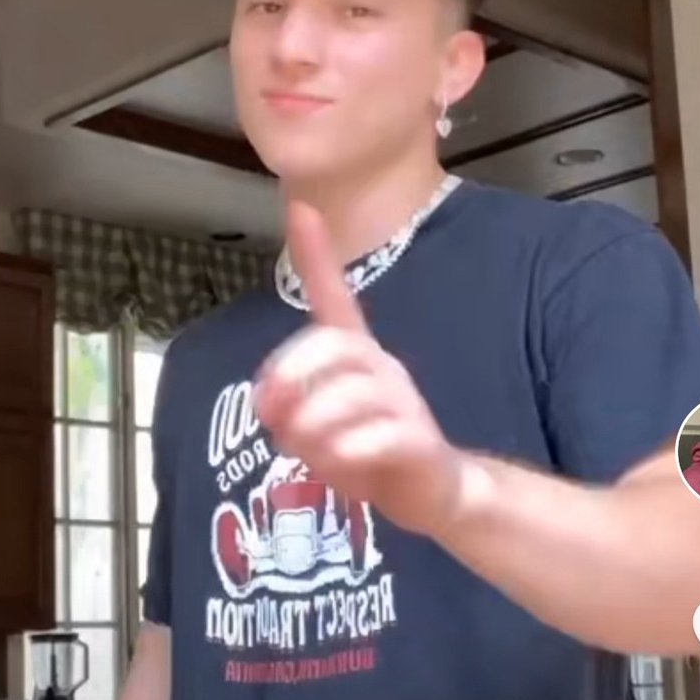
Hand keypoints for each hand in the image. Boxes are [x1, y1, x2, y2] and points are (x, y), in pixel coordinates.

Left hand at [254, 200, 464, 537]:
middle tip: (270, 411)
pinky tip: (338, 463)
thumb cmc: (369, 450)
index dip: (318, 256)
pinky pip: (382, 435)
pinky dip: (349, 450)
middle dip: (293, 373)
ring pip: (353, 393)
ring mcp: (404, 404)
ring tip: (302, 450)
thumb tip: (265, 403)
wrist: (434, 492)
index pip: (336, 296)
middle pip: (335, 345)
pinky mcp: (420, 442)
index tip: (301, 207)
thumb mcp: (317, 428)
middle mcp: (382, 369)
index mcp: (357, 357)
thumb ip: (288, 410)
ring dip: (314, 424)